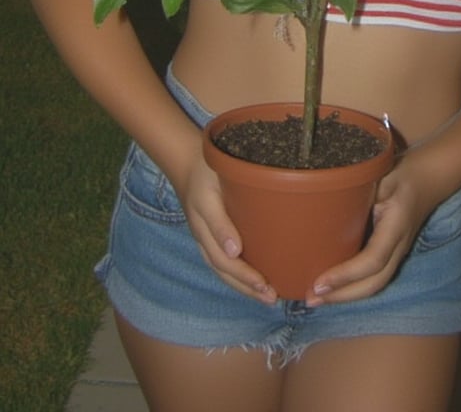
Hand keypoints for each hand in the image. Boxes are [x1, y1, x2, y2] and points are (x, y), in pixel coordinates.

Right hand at [178, 148, 278, 303]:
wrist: (189, 163)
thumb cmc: (205, 174)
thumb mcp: (209, 195)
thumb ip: (219, 222)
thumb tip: (235, 251)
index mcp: (205, 230)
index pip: (224, 262)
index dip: (244, 275)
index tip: (263, 283)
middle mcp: (206, 239)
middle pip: (226, 271)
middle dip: (248, 287)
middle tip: (272, 297)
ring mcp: (209, 239)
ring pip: (225, 270)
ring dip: (245, 286)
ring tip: (268, 296)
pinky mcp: (215, 235)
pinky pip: (225, 261)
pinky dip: (240, 274)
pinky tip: (258, 279)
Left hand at [303, 158, 436, 306]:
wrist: (429, 178)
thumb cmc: (401, 173)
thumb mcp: (380, 175)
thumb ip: (357, 192)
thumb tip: (322, 204)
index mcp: (396, 225)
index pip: (373, 259)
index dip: (346, 275)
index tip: (319, 283)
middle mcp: (400, 245)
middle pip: (374, 283)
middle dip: (342, 295)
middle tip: (310, 298)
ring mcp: (399, 252)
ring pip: (375, 284)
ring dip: (346, 295)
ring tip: (316, 299)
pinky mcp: (393, 253)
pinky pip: (375, 277)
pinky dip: (353, 286)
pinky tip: (333, 288)